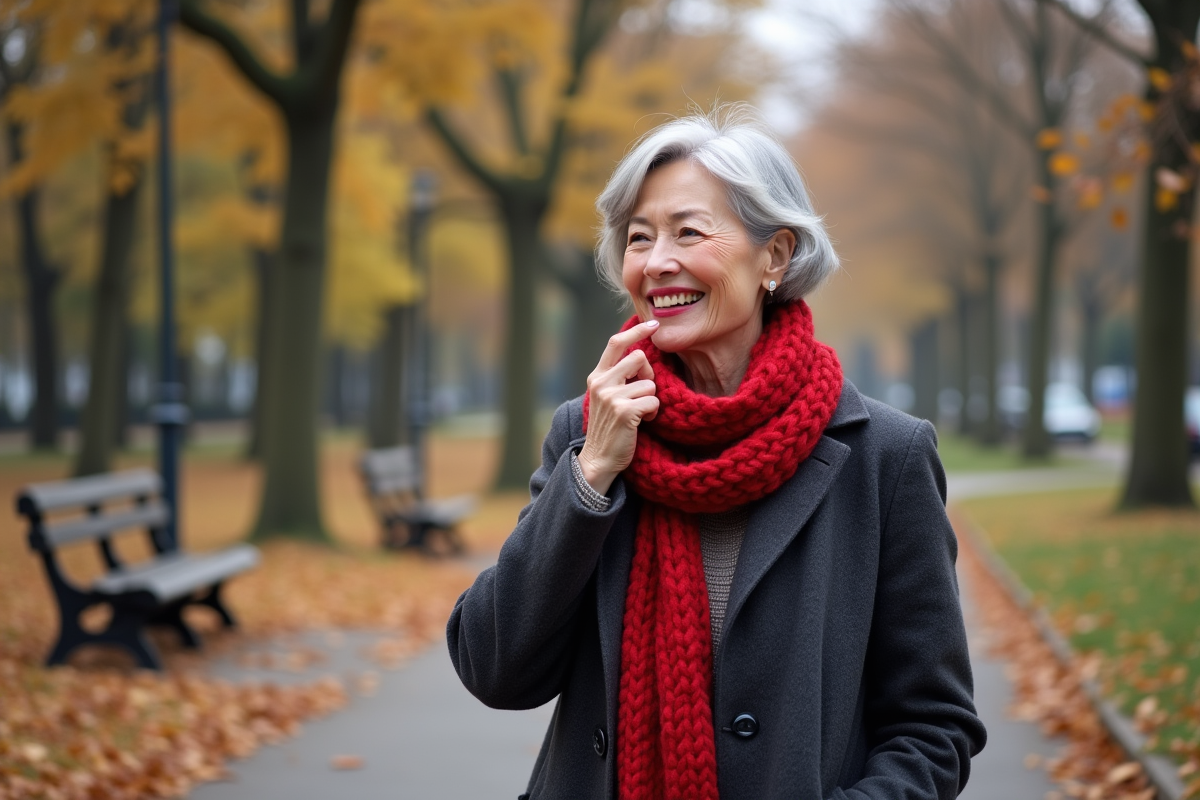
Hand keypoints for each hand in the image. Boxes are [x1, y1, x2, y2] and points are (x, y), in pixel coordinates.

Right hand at [577, 320, 659, 494]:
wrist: (598, 460)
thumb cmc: (609, 428)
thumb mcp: (607, 397)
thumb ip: (617, 377)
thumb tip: (640, 354)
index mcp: (596, 377)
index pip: (616, 343)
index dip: (636, 331)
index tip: (653, 325)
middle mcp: (601, 383)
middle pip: (638, 358)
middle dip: (649, 375)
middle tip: (643, 393)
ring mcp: (611, 397)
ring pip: (649, 383)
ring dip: (651, 399)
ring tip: (640, 413)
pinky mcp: (624, 412)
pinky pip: (653, 401)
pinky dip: (653, 412)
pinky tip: (642, 422)